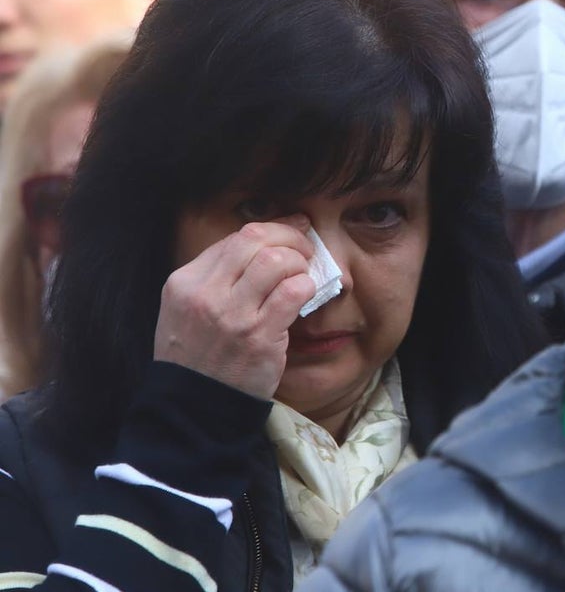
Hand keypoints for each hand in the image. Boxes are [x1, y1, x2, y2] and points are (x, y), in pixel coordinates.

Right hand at [153, 216, 316, 398]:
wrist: (194, 407)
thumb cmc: (197, 356)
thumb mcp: (186, 309)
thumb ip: (217, 277)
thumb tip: (265, 242)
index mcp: (184, 282)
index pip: (235, 238)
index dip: (272, 229)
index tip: (292, 230)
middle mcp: (205, 294)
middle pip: (255, 240)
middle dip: (289, 236)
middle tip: (305, 248)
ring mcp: (232, 316)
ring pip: (276, 260)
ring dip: (299, 262)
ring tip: (304, 273)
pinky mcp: (259, 337)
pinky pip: (293, 292)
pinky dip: (306, 286)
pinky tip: (306, 294)